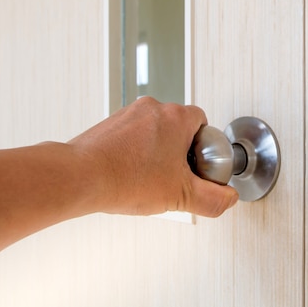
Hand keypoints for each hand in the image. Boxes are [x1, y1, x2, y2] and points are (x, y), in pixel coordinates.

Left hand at [68, 97, 238, 216]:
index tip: (197, 167)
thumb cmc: (125, 179)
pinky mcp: (108, 124)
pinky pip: (131, 136)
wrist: (80, 177)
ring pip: (154, 131)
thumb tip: (227, 198)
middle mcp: (152, 108)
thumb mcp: (181, 196)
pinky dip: (134, 153)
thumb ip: (213, 199)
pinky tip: (130, 175)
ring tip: (149, 178)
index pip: (203, 123)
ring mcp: (128, 114)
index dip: (204, 148)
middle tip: (174, 176)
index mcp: (176, 117)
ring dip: (156, 152)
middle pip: (179, 127)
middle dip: (180, 151)